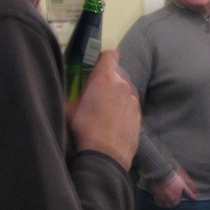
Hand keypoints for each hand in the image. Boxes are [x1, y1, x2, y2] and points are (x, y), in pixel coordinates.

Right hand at [67, 50, 139, 168]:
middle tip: (97, 93)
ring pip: (125, 90)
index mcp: (105, 77)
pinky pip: (130, 105)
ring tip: (106, 111)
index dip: (104, 57)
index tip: (98, 64)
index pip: (110, 55)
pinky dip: (123, 109)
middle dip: (108, 80)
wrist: (107, 154)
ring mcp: (134, 99)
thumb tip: (71, 93)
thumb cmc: (85, 127)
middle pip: (117, 74)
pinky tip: (115, 122)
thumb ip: (73, 94)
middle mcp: (123, 84)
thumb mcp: (70, 108)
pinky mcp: (139, 114)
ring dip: (117, 95)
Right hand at [153, 167, 196, 207]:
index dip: (176, 199)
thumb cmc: (175, 180)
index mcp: (176, 198)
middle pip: (170, 205)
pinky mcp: (156, 196)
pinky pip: (157, 202)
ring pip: (164, 205)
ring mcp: (162, 199)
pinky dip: (159, 202)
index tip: (175, 196)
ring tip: (165, 199)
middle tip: (170, 197)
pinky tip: (159, 198)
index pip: (176, 203)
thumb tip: (195, 199)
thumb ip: (189, 193)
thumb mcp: (184, 186)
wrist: (163, 175)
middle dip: (171, 202)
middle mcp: (169, 200)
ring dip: (165, 203)